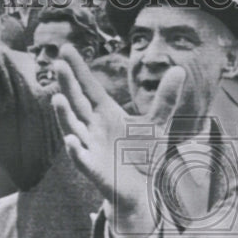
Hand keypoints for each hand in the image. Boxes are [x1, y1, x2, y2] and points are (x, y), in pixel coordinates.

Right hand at [51, 46, 185, 237]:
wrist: (142, 188)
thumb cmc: (143, 155)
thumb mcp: (157, 123)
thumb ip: (165, 98)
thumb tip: (179, 69)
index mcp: (105, 113)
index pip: (89, 87)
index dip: (78, 69)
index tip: (66, 48)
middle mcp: (93, 127)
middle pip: (78, 102)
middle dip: (68, 84)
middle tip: (58, 64)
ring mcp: (91, 147)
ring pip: (73, 128)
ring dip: (64, 115)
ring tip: (57, 98)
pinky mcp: (94, 169)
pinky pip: (82, 159)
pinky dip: (76, 152)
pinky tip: (71, 142)